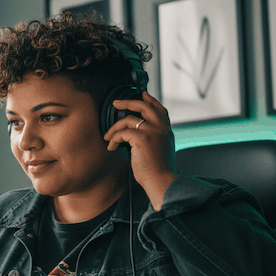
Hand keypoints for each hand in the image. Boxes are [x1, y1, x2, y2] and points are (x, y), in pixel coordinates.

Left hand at [103, 91, 175, 209]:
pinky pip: (122, 132)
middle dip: (128, 102)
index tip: (142, 94)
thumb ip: (156, 138)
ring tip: (108, 136)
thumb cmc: (159, 171)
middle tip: (116, 103)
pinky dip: (114, 138)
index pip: (159, 109)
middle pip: (144, 106)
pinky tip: (111, 146)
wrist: (161, 181)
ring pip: (129, 119)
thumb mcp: (162, 149)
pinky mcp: (141, 138)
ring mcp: (152, 131)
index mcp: (167, 130)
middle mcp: (161, 128)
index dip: (150, 100)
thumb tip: (141, 133)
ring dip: (114, 127)